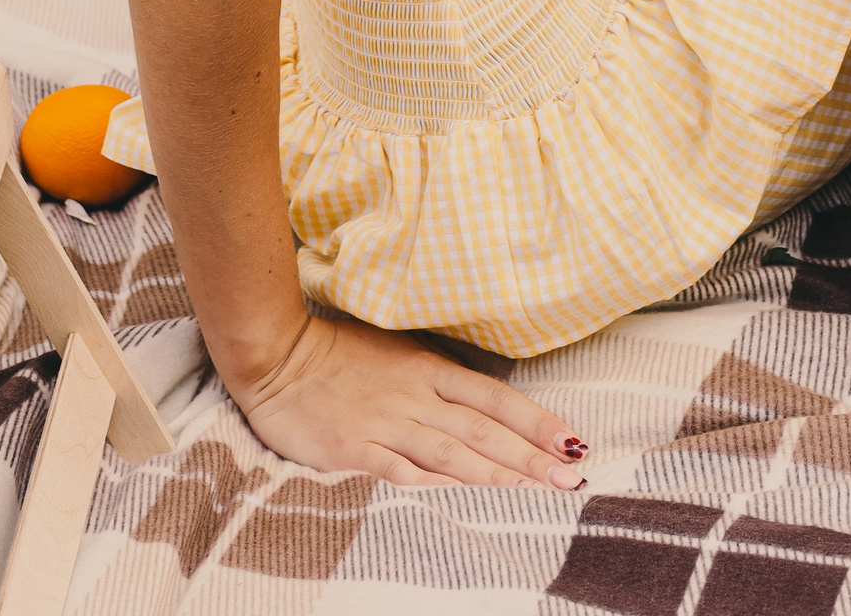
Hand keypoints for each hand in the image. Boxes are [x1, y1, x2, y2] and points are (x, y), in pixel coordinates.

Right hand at [233, 311, 588, 488]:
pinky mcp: (355, 447)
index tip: (574, 442)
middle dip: (533, 454)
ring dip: (498, 472)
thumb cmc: (339, 355)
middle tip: (574, 476)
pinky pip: (401, 469)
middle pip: (485, 428)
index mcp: (429, 369)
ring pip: (453, 451)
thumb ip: (436, 382)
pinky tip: (463, 495)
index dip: (536, 420)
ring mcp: (387, 422)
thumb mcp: (397, 356)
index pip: (495, 398)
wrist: (276, 355)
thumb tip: (483, 408)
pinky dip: (434, 482)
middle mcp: (416, 395)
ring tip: (537, 489)